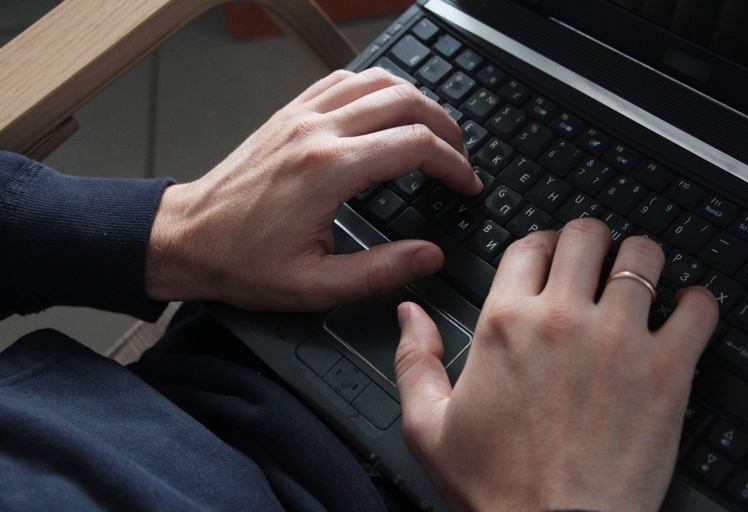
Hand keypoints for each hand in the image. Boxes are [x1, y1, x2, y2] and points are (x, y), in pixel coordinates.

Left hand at [144, 68, 480, 310]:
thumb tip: (429, 256)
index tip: (465, 184)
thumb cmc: (241, 261)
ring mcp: (301, 116)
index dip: (453, 164)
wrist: (186, 238)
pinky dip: (377, 87)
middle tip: (460, 156)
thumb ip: (379, 271)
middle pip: (406, 102)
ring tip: (434, 131)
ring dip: (417, 101)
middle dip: (447, 127)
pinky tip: (387, 109)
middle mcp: (316, 132)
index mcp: (327, 171)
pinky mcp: (289, 114)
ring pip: (378, 80)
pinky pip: (344, 80)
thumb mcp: (314, 285)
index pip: (415, 146)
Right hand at [395, 219, 717, 510]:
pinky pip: (697, 307)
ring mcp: (618, 340)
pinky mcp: (666, 371)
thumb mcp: (427, 426)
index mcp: (505, 325)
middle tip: (594, 260)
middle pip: (586, 235)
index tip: (550, 256)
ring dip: (641, 258)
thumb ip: (413, 360)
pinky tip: (683, 311)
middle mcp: (561, 320)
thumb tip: (410, 314)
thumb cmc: (497, 487)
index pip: (530, 245)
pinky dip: (696, 301)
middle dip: (590, 240)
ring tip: (639, 277)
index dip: (542, 243)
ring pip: (642, 256)